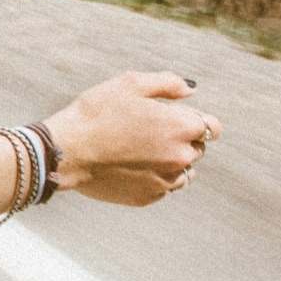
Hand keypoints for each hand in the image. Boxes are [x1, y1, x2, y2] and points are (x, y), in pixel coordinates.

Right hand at [43, 72, 219, 205]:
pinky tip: (130, 165)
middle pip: (198, 148)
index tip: (175, 116)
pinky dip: (153, 176)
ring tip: (140, 150)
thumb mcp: (130, 84)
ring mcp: (165, 180)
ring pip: (183, 171)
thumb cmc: (97, 112)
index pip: (213, 127)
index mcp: (181, 127)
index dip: (195, 118)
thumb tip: (191, 90)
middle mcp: (180, 157)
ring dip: (171, 160)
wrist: (68, 150)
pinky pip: (163, 186)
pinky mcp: (149, 197)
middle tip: (148, 130)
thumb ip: (168, 84)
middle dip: (182, 138)